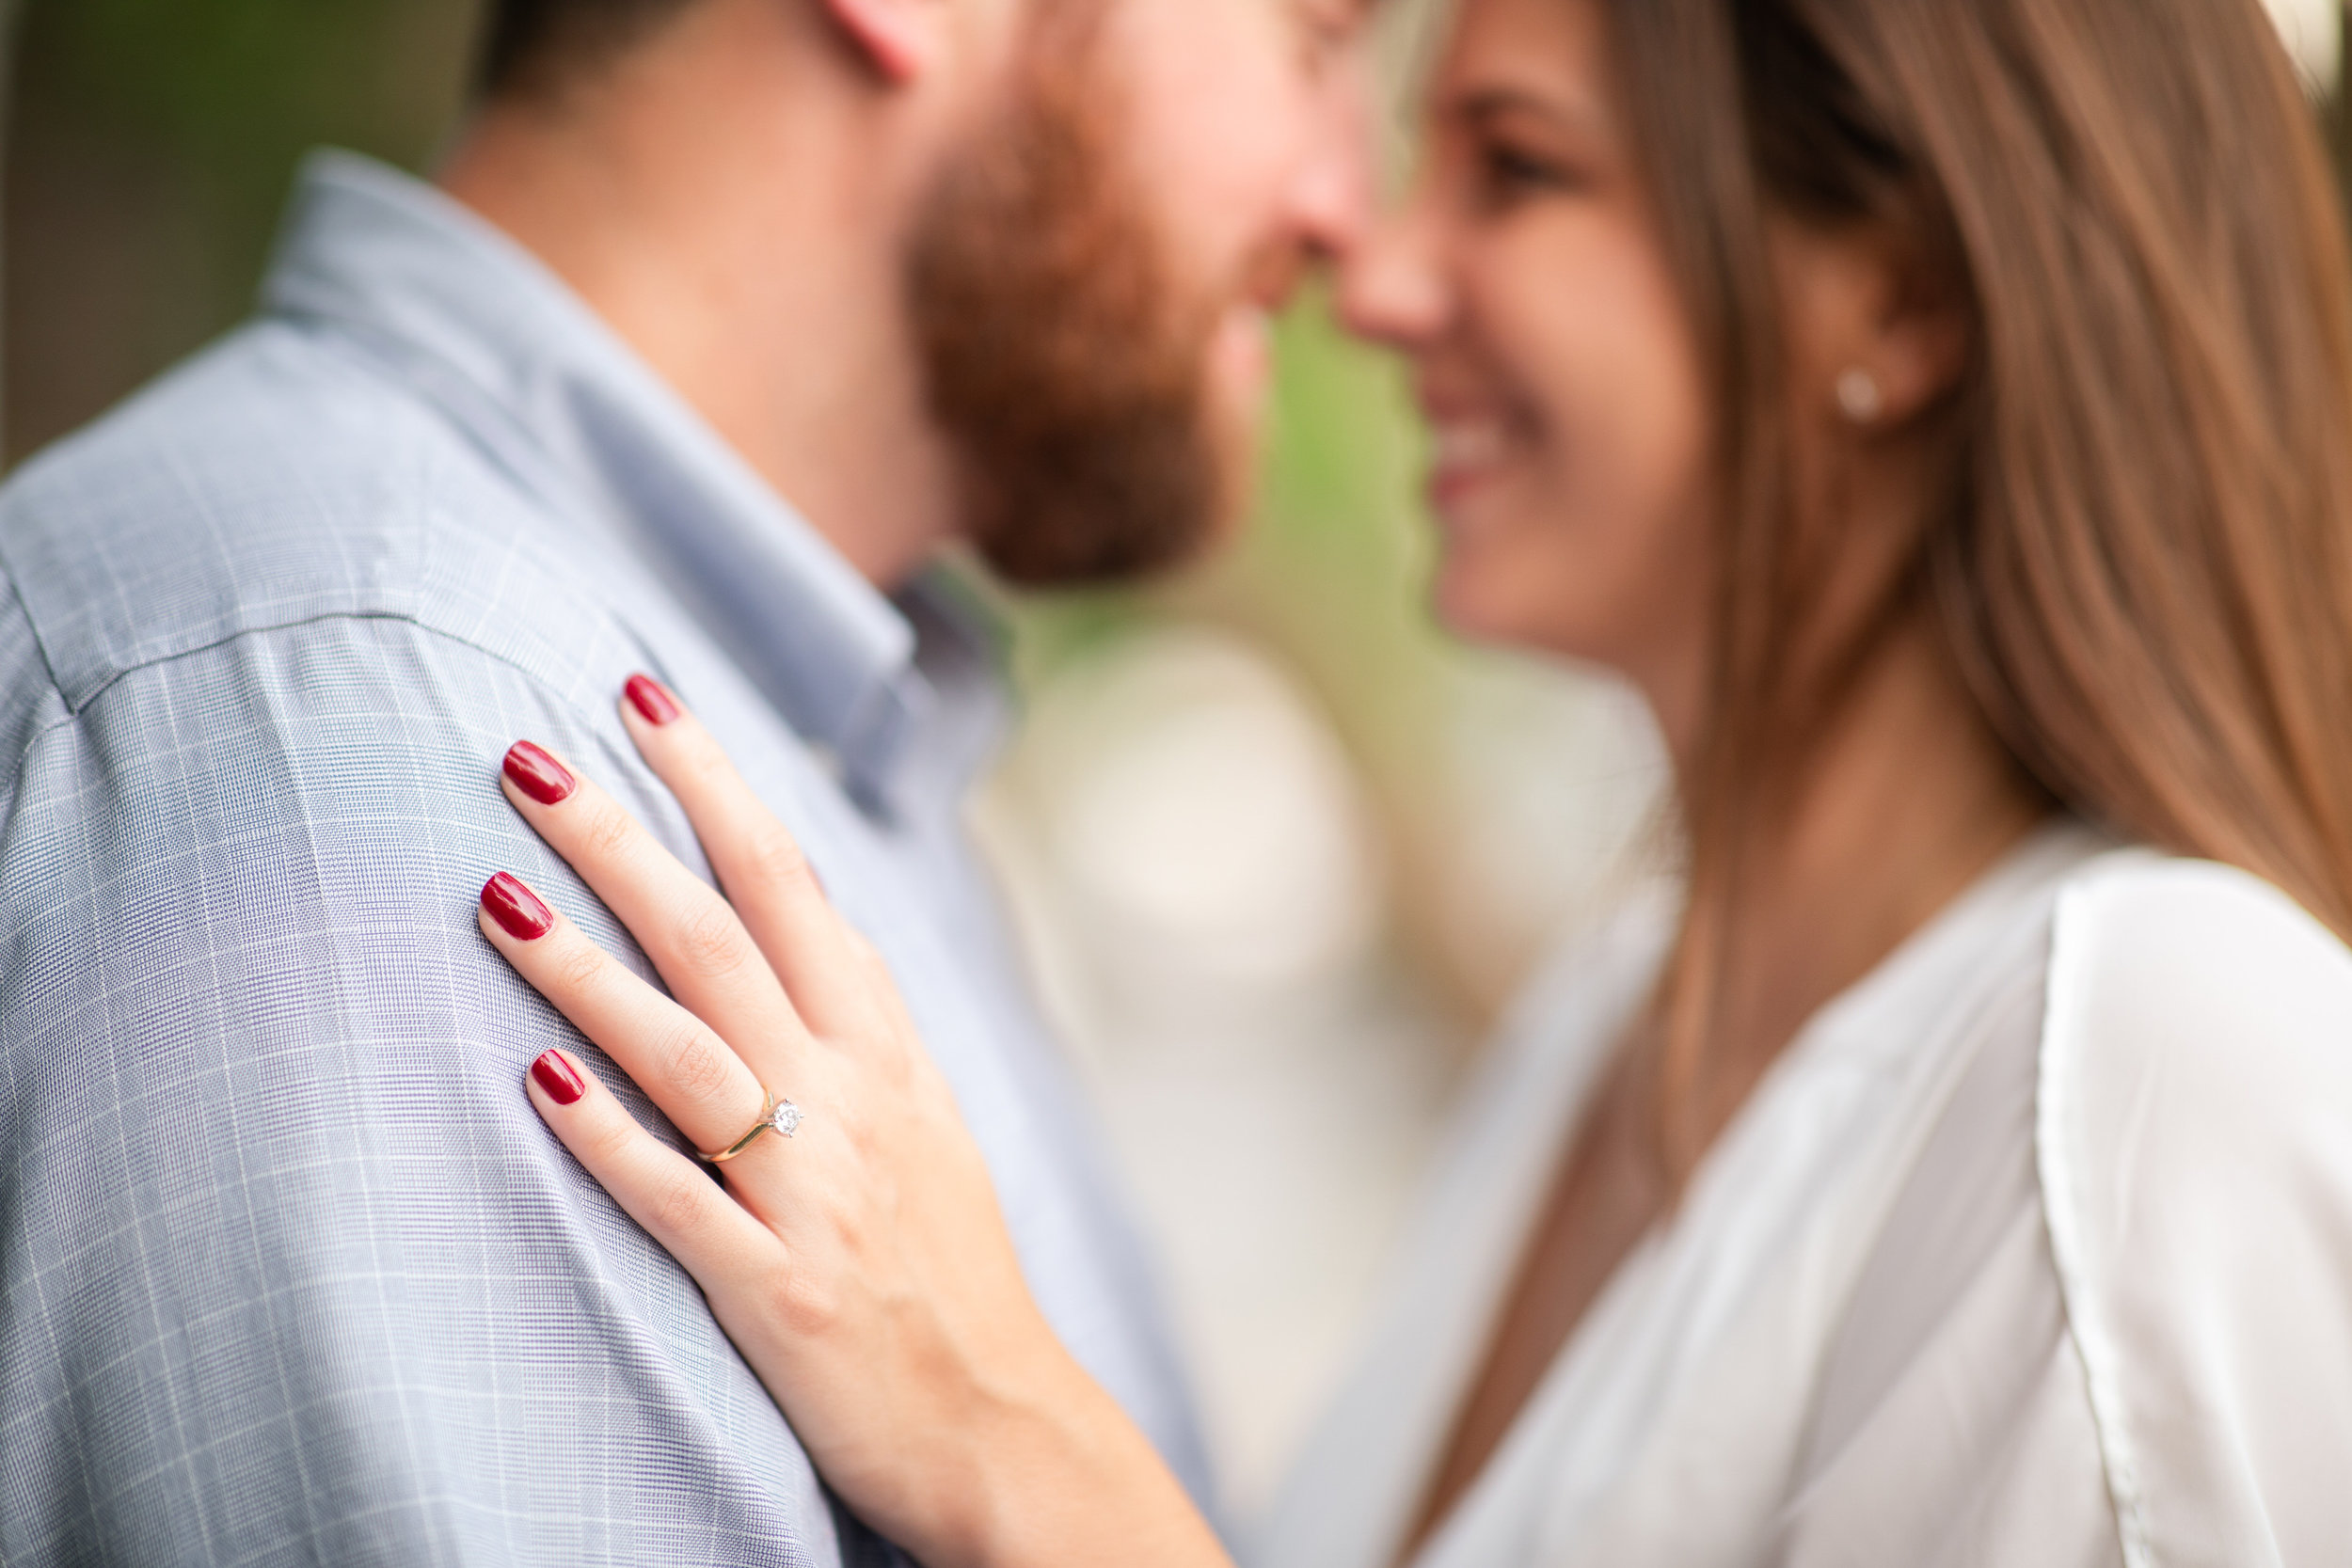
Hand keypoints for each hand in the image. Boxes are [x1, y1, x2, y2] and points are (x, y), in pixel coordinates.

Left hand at [475, 677, 1226, 1567]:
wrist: (1002, 1420)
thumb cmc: (946, 1262)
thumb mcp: (924, 1117)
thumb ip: (857, 1017)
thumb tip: (799, 912)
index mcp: (885, 1051)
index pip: (794, 885)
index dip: (715, 788)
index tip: (640, 700)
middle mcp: (850, 1103)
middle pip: (726, 941)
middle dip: (625, 839)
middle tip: (525, 753)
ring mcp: (812, 1195)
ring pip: (692, 1054)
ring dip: (590, 970)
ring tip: (494, 890)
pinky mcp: (773, 1293)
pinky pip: (682, 1204)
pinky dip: (614, 1142)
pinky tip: (539, 1086)